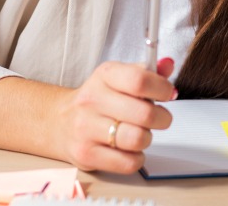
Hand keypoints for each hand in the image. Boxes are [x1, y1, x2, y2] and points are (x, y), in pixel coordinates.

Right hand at [56, 57, 177, 173]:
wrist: (60, 122)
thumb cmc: (98, 99)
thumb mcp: (119, 77)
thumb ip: (146, 72)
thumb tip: (168, 65)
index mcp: (105, 75)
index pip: (139, 80)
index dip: (162, 88)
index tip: (168, 94)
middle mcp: (92, 100)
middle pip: (144, 114)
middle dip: (162, 118)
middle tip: (159, 118)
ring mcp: (86, 128)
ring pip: (137, 139)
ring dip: (147, 138)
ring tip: (140, 133)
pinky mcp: (86, 154)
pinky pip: (128, 163)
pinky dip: (136, 158)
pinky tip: (130, 149)